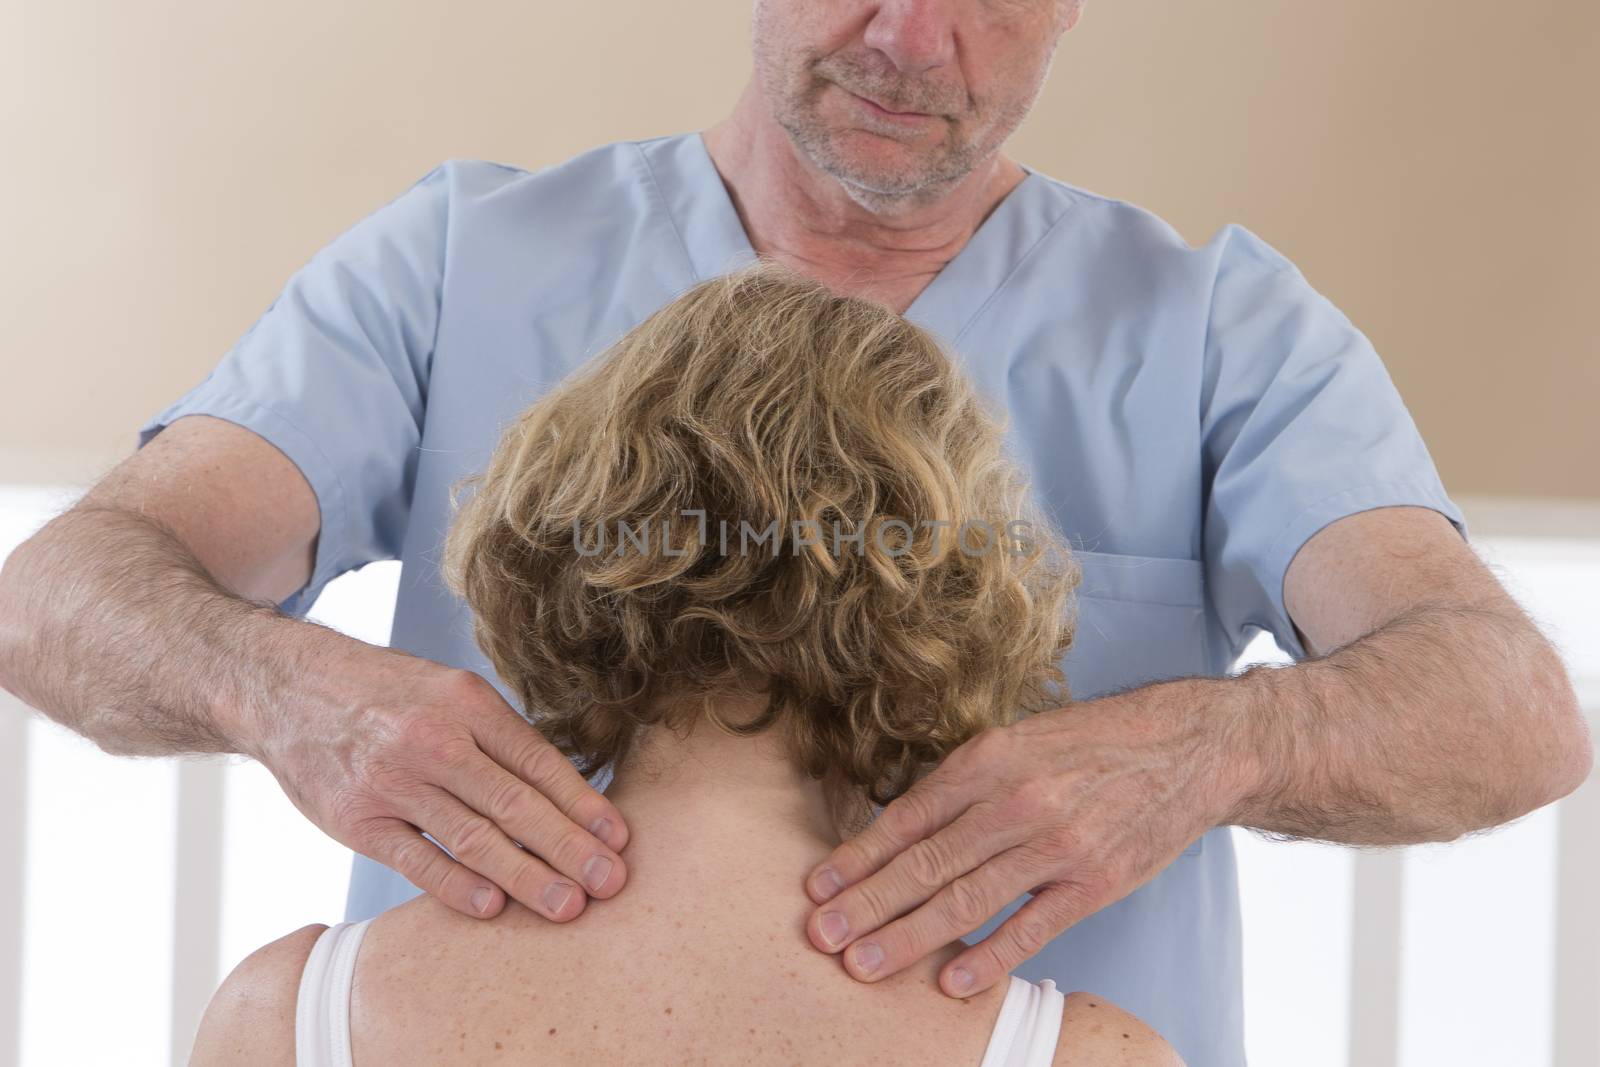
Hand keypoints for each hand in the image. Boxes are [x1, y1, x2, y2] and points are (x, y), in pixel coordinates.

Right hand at [246, 630, 628, 920]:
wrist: (288, 689)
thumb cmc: (385, 694)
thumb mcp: (447, 690)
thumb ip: (498, 737)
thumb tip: (562, 793)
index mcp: (466, 704)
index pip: (537, 761)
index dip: (581, 802)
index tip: (617, 837)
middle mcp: (433, 740)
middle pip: (514, 803)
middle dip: (569, 846)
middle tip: (610, 882)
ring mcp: (393, 782)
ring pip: (473, 837)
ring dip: (526, 876)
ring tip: (567, 905)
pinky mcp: (356, 819)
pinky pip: (416, 859)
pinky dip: (457, 886)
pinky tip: (493, 907)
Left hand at [800, 678, 1242, 996]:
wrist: (1187, 747)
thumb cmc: (1091, 744)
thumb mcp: (1017, 739)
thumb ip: (962, 781)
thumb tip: (896, 823)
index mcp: (989, 760)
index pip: (907, 816)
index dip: (858, 855)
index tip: (817, 887)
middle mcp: (1017, 801)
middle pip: (926, 862)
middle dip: (867, 903)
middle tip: (820, 936)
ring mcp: (1056, 845)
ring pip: (966, 899)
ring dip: (908, 936)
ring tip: (863, 964)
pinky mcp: (1094, 882)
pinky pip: (1031, 928)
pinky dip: (989, 958)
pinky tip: (950, 982)